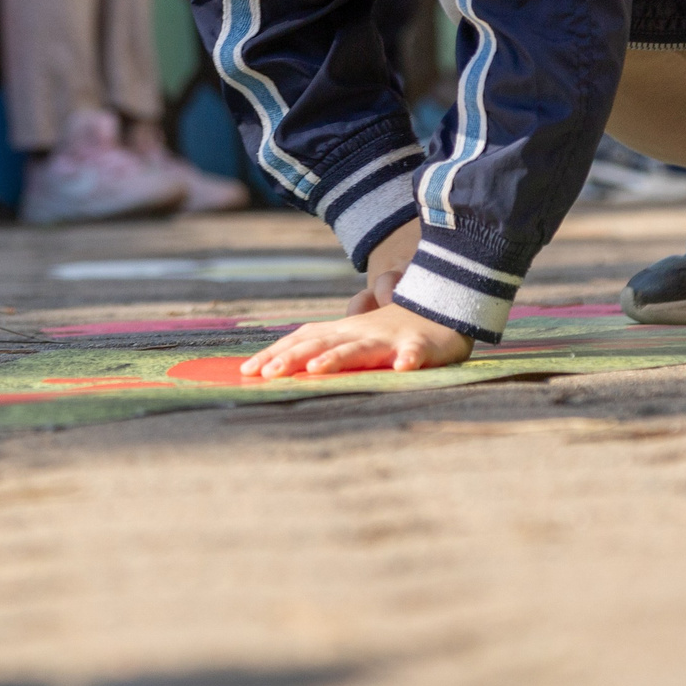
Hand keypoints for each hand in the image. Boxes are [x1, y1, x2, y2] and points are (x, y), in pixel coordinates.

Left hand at [241, 301, 473, 376]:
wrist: (438, 310)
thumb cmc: (388, 333)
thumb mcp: (351, 340)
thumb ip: (321, 350)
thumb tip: (277, 367)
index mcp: (340, 334)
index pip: (302, 341)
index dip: (275, 354)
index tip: (247, 371)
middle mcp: (359, 334)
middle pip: (322, 344)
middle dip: (293, 358)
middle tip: (268, 374)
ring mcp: (389, 338)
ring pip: (361, 348)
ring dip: (338, 358)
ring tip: (317, 370)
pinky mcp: (420, 345)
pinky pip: (415, 351)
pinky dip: (409, 359)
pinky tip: (403, 368)